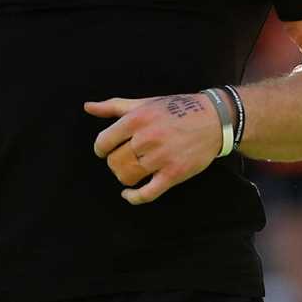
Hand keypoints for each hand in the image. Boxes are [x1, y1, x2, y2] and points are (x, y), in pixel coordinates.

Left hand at [84, 94, 223, 205]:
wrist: (213, 120)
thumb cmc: (176, 109)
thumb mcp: (144, 103)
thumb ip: (114, 106)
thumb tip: (87, 107)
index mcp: (137, 119)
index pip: (104, 141)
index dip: (101, 148)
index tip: (105, 150)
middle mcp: (146, 138)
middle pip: (114, 161)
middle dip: (114, 162)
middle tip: (122, 159)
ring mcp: (160, 158)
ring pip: (127, 176)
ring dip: (124, 177)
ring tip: (130, 171)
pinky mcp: (173, 174)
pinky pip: (147, 194)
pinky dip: (133, 198)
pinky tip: (129, 194)